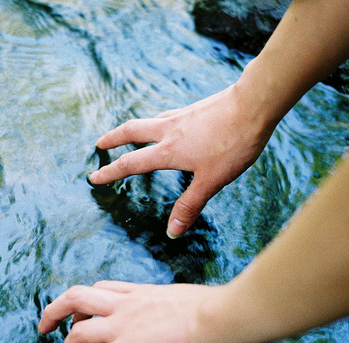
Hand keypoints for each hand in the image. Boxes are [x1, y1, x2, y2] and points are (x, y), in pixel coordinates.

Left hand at [34, 281, 234, 342]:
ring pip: (77, 330)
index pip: (104, 288)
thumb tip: (189, 317)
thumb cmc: (219, 311)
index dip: (88, 299)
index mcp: (142, 292)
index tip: (82, 311)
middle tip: (48, 324)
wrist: (220, 317)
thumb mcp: (191, 300)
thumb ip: (178, 308)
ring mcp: (122, 327)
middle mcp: (126, 305)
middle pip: (77, 296)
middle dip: (57, 309)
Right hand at [90, 84, 274, 237]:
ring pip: (148, 121)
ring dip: (132, 128)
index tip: (93, 177)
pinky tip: (167, 125)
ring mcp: (181, 117)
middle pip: (131, 131)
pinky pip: (167, 116)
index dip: (110, 172)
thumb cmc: (234, 144)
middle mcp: (168, 131)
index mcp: (168, 152)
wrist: (254, 105)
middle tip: (99, 143)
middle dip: (112, 139)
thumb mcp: (212, 180)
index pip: (131, 164)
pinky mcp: (195, 109)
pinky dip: (157, 122)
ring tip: (129, 133)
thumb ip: (190, 205)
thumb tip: (171, 232)